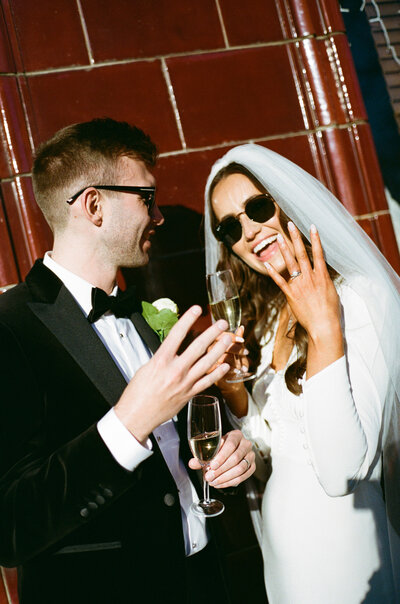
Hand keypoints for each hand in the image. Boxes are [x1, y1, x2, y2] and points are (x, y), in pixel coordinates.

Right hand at [114, 306, 231, 442]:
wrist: (137, 416)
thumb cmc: (138, 393)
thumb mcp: (146, 368)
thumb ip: (162, 357)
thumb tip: (172, 349)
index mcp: (161, 360)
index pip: (177, 334)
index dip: (188, 319)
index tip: (197, 309)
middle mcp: (175, 370)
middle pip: (198, 347)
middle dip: (212, 333)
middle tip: (222, 323)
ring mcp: (184, 383)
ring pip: (207, 363)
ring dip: (219, 349)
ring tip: (228, 339)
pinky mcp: (189, 395)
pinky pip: (207, 382)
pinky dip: (217, 373)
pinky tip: (225, 365)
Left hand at [189, 430, 254, 487]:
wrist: (233, 451)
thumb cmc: (222, 448)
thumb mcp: (212, 448)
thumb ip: (202, 456)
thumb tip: (192, 463)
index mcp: (236, 435)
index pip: (230, 444)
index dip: (221, 456)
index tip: (212, 465)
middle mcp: (245, 444)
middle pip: (235, 458)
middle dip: (221, 470)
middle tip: (209, 476)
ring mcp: (250, 455)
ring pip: (240, 468)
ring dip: (225, 477)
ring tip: (213, 481)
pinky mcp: (252, 466)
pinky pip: (243, 476)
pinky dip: (231, 482)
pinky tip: (220, 483)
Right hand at [208, 325, 248, 382]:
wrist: (225, 380)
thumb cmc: (230, 361)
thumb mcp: (234, 348)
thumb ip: (236, 339)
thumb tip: (241, 328)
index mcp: (211, 341)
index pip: (219, 335)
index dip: (232, 336)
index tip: (242, 340)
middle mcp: (206, 350)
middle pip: (220, 346)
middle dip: (235, 349)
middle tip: (246, 352)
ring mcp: (205, 362)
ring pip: (220, 359)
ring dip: (234, 361)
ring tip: (243, 365)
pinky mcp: (208, 373)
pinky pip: (220, 371)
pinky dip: (231, 370)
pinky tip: (238, 371)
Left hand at [265, 222, 340, 338]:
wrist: (324, 325)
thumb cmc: (330, 311)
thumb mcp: (332, 292)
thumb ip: (324, 281)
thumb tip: (321, 275)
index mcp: (322, 276)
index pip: (318, 253)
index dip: (315, 238)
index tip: (312, 226)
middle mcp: (310, 277)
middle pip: (302, 253)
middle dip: (296, 238)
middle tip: (290, 225)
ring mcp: (299, 285)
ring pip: (290, 263)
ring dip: (284, 249)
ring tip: (278, 237)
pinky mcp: (290, 294)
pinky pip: (280, 281)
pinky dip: (273, 272)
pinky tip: (266, 264)